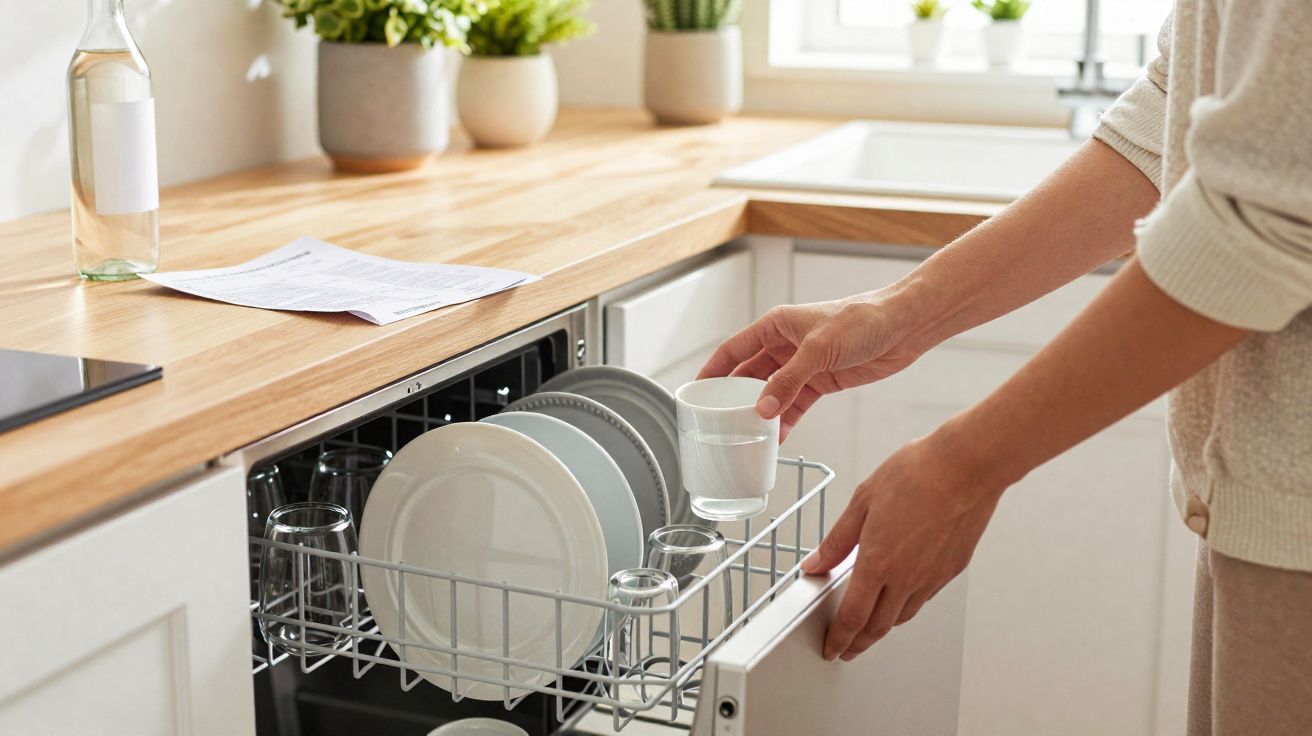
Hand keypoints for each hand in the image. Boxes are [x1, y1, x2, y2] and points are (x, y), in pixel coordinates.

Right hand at [697, 294, 926, 438]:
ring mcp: (803, 365)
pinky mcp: (822, 381)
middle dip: (734, 398)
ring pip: (772, 393)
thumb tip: (763, 409)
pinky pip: (795, 404)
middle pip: (748, 375)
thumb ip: (789, 381)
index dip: (711, 370)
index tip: (695, 393)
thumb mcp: (818, 349)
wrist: (903, 327)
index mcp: (775, 326)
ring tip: (746, 436)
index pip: (732, 350)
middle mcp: (785, 345)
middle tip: (718, 422)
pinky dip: (786, 420)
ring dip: (761, 413)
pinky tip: (778, 437)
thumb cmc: (862, 320)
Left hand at [800, 429, 1006, 660]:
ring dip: (883, 627)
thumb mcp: (863, 501)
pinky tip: (901, 596)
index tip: (832, 648)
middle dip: (858, 643)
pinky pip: (925, 597)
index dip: (839, 638)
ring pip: (903, 615)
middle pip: (878, 626)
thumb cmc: (918, 474)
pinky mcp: (952, 569)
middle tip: (847, 648)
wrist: (966, 466)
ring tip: (870, 627)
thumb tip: (816, 563)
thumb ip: (837, 540)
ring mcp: (933, 576)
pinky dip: (907, 606)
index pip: (853, 616)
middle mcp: (907, 577)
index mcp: (878, 562)